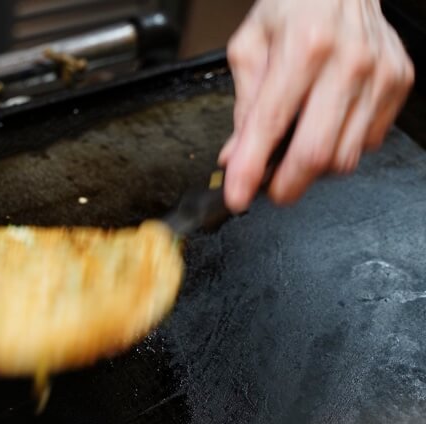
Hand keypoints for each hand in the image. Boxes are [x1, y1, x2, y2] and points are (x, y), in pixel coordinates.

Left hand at [219, 0, 414, 211]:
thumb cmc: (293, 8)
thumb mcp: (250, 47)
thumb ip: (243, 106)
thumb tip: (234, 157)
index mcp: (304, 46)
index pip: (271, 124)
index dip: (251, 169)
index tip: (237, 196)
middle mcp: (348, 61)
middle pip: (317, 153)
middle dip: (286, 186)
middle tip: (268, 189)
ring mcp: (379, 74)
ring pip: (344, 156)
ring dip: (313, 168)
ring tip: (294, 150)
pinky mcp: (398, 82)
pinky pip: (368, 141)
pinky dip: (341, 146)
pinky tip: (325, 125)